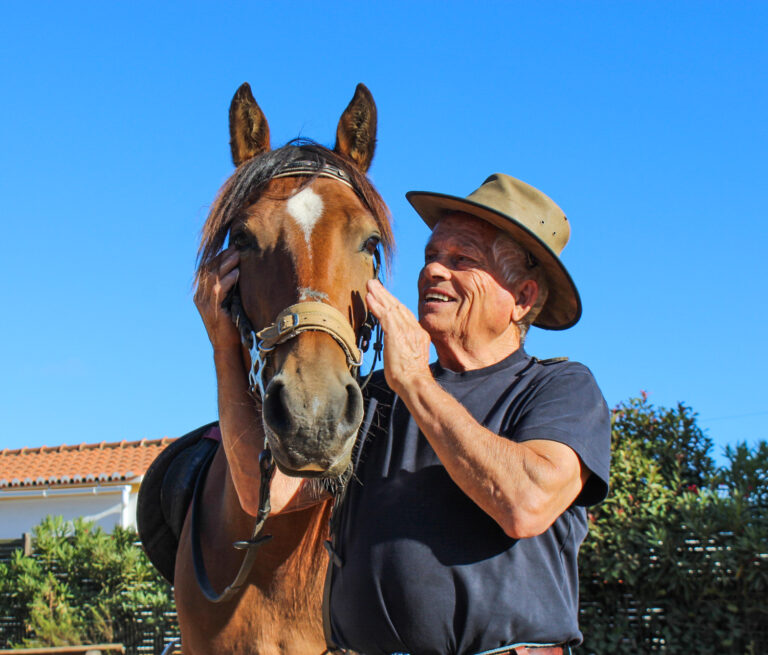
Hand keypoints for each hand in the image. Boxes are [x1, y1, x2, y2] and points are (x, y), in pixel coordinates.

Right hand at [194, 247, 240, 350]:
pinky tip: (237, 273)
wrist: (226, 345)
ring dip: (226, 264)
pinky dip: (228, 280)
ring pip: (213, 277)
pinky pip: (218, 290)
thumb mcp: (228, 301)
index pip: (208, 268)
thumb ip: (228, 288)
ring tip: (239, 255)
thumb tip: (239, 269)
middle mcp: (200, 296)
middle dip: (223, 256)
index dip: (219, 256)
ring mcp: (204, 303)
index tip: (232, 246)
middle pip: (209, 269)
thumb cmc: (231, 323)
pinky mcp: (212, 309)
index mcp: (201, 293)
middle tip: (237, 247)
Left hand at [366, 279, 431, 394]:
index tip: (387, 298)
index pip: (405, 315)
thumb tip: (400, 350)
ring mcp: (405, 330)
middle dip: (386, 295)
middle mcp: (414, 329)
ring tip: (370, 285)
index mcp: (419, 335)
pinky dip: (376, 305)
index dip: (395, 305)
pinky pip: (384, 315)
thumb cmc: (411, 377)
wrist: (414, 381)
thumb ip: (407, 349)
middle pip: (398, 307)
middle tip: (375, 284)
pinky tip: (369, 297)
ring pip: (391, 307)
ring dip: (379, 294)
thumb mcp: (412, 359)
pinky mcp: (395, 332)